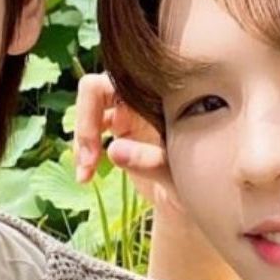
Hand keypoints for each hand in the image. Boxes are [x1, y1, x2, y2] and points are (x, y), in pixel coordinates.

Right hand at [73, 73, 245, 279]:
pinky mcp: (121, 125)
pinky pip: (91, 128)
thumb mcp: (177, 176)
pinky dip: (84, 150)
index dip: (96, 109)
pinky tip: (86, 176)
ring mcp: (130, 108)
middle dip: (86, 126)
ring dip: (82, 141)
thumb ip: (151, 162)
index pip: (116, 81)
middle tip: (87, 163)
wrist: (194, 198)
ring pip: (90, 110)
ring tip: (85, 175)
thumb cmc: (197, 184)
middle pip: (95, 91)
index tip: (97, 147)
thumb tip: (114, 149)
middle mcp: (144, 95)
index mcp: (161, 94)